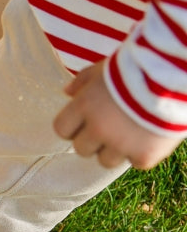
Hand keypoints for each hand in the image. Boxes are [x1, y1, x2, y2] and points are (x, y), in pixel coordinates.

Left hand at [53, 60, 182, 169]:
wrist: (170, 80)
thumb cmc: (133, 71)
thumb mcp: (101, 69)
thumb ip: (81, 81)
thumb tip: (66, 93)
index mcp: (83, 106)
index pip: (61, 130)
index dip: (71, 127)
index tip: (81, 124)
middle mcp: (98, 128)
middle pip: (81, 149)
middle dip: (91, 141)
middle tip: (107, 129)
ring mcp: (121, 145)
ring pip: (105, 161)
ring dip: (114, 150)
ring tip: (128, 133)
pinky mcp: (144, 156)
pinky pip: (134, 163)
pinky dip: (140, 153)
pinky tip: (146, 137)